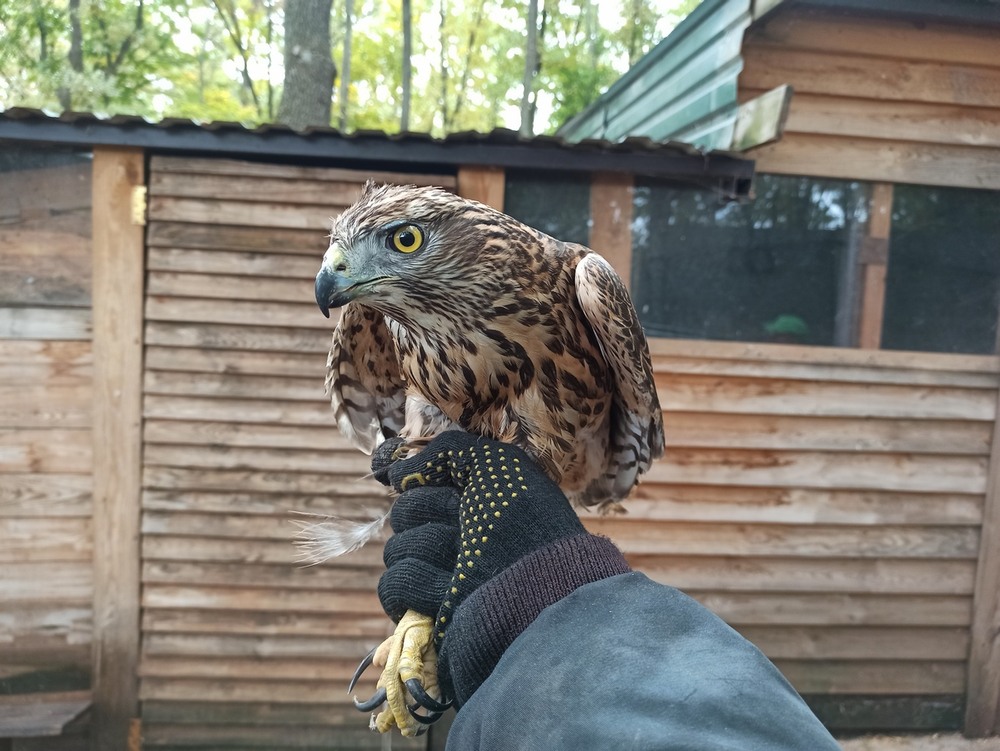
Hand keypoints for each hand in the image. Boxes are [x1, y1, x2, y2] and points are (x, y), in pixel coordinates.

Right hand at [373, 432, 626, 704]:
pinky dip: (414, 582)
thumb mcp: (497, 463)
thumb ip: (446, 451)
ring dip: (428, 547)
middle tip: (465, 524)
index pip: (421, 484)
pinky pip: (393, 584)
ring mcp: (443, 576)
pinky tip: (444, 589)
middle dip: (431, 511)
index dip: (421, 480)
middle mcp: (458, 537)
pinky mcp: (429, 612)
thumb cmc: (522, 518)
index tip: (420, 477)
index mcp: (474, 503)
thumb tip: (397, 471)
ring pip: (397, 548)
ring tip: (464, 561)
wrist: (535, 584)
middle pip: (404, 513)